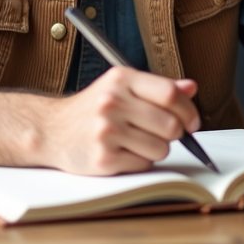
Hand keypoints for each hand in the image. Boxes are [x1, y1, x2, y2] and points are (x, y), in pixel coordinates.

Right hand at [40, 67, 199, 175]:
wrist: (52, 130)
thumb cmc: (92, 108)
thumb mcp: (121, 87)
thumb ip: (157, 88)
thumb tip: (191, 88)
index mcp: (121, 79)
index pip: (170, 94)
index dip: (188, 111)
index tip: (191, 122)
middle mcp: (112, 102)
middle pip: (170, 125)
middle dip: (174, 134)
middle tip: (163, 134)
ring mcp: (106, 131)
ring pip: (161, 149)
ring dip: (156, 150)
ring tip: (137, 142)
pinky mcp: (103, 158)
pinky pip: (144, 165)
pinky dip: (140, 162)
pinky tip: (123, 152)